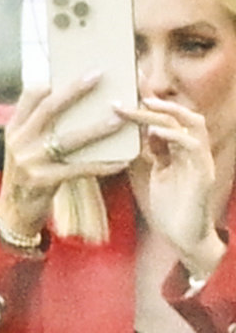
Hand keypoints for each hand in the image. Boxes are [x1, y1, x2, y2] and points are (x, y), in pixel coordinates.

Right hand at [0, 73, 121, 237]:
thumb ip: (41, 125)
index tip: (72, 66)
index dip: (51, 79)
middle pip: (48, 109)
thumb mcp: (25, 146)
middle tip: (99, 74)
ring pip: (68, 139)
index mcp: (14, 128)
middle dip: (75, 90)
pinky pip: (78, 169)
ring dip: (96, 128)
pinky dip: (102, 165)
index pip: (29, 95)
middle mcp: (19, 142)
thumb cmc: (29, 173)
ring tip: (120, 118)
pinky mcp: (42, 181)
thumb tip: (75, 97)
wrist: (14, 213)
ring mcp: (28, 162)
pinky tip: (122, 161)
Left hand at [132, 94, 231, 279]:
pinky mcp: (203, 173)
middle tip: (131, 96)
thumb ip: (154, 153)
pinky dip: (173, 136)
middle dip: (158, 103)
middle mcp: (196, 151)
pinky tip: (154, 131)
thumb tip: (143, 132)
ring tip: (143, 106)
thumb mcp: (158, 173)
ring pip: (192, 125)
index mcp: (184, 150)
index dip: (154, 105)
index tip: (129, 95)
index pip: (172, 120)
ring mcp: (201, 160)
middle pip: (182, 116)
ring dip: (166, 113)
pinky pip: (192, 147)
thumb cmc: (171, 207)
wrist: (184, 237)